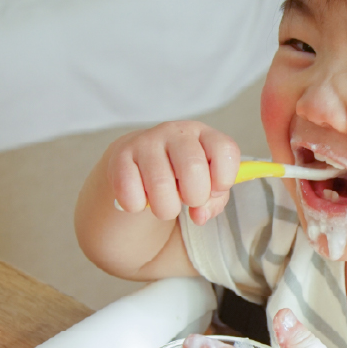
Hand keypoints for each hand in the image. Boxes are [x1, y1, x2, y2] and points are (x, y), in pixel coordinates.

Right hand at [107, 121, 239, 224]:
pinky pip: (131, 194)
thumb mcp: (205, 185)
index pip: (226, 150)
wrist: (137, 164)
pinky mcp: (120, 157)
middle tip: (187, 200)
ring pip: (161, 186)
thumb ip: (213, 201)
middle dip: (194, 197)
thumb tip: (199, 214)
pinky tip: (140, 197)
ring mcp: (147, 141)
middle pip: (193, 169)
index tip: (214, 190)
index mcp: (204, 135)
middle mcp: (176, 132)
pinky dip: (137, 206)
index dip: (224, 180)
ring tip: (164, 203)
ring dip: (166, 208)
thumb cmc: (180, 177)